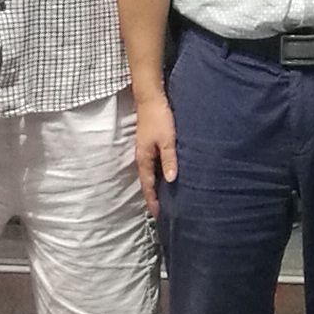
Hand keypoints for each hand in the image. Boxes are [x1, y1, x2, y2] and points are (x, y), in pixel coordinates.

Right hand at [132, 87, 176, 214]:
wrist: (151, 99)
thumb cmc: (159, 118)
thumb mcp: (167, 140)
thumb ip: (169, 159)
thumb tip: (171, 180)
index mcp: (144, 159)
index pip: (147, 185)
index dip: (152, 200)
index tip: (158, 214)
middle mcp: (141, 157)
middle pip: (146, 182)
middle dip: (152, 197)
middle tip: (161, 211)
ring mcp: (144, 151)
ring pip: (149, 174)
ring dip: (154, 186)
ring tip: (163, 198)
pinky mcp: (149, 144)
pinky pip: (152, 165)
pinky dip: (156, 175)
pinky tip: (164, 176)